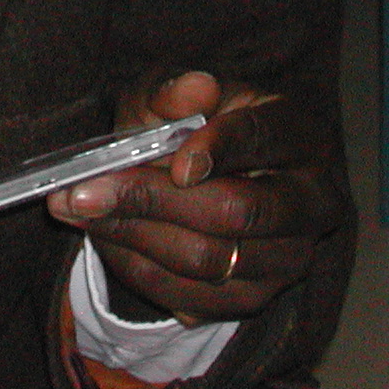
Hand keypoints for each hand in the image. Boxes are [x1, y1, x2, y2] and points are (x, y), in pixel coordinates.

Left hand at [46, 71, 344, 325]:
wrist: (203, 179)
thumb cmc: (192, 125)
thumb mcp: (176, 94)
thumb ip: (177, 90)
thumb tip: (194, 88)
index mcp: (300, 135)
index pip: (263, 140)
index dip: (219, 150)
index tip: (174, 163)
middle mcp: (311, 203)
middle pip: (238, 212)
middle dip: (153, 200)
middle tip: (83, 189)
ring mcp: (290, 259)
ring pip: (210, 261)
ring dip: (133, 236)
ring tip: (77, 208)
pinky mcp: (257, 299)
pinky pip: (194, 299)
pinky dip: (139, 270)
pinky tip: (103, 237)